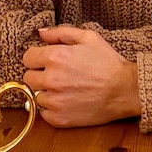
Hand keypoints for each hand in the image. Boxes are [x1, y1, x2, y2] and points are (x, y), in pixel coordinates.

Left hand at [22, 26, 140, 127]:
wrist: (124, 89)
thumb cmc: (108, 63)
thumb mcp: (88, 38)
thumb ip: (61, 33)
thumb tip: (41, 33)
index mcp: (55, 57)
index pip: (27, 58)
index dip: (36, 57)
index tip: (45, 60)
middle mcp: (51, 79)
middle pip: (28, 77)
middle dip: (39, 74)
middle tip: (56, 74)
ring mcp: (54, 101)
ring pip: (36, 96)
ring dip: (46, 92)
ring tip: (64, 88)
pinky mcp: (59, 118)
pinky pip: (43, 113)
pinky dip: (51, 108)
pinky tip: (66, 100)